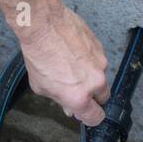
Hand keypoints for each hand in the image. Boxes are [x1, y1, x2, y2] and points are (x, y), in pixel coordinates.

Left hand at [16, 0, 110, 125]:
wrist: (44, 24)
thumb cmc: (39, 54)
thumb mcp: (42, 87)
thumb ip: (60, 99)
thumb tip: (69, 106)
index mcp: (79, 97)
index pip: (96, 117)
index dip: (90, 117)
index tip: (85, 114)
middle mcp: (94, 82)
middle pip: (103, 98)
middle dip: (93, 97)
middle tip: (78, 89)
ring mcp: (100, 63)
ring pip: (100, 77)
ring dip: (90, 76)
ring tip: (71, 66)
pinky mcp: (100, 48)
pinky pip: (98, 60)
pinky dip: (89, 60)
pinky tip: (74, 53)